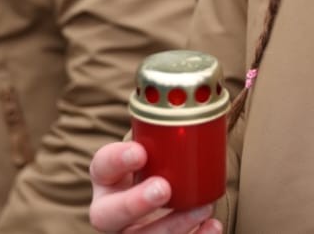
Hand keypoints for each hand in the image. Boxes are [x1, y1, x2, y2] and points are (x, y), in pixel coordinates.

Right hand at [89, 141, 220, 233]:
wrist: (162, 197)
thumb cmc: (158, 167)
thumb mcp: (154, 150)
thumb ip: (165, 133)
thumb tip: (206, 94)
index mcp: (107, 178)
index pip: (101, 166)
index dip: (117, 159)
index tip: (141, 151)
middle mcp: (110, 209)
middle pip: (106, 215)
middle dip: (135, 203)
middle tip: (164, 188)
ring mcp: (127, 233)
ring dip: (172, 226)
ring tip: (202, 209)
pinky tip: (213, 227)